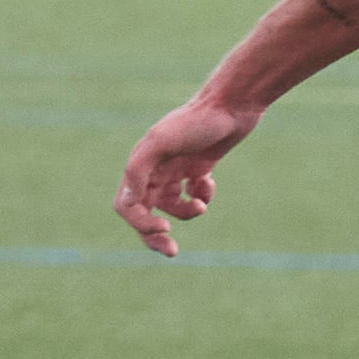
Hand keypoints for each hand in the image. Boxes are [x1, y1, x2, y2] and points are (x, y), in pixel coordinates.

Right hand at [112, 95, 260, 256]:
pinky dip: (202, 197)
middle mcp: (155, 170)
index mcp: (140, 166)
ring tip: (201, 204)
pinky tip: (209, 182)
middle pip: (146, 214)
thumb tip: (128, 203)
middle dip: (157, 236)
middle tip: (172, 251)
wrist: (231, 106)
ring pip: (172, 208)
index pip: (127, 206)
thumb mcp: (162, 141)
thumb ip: (139, 169)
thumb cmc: (196, 121)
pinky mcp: (197, 170)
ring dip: (186, 213)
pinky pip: (193, 197)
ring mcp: (176, 171)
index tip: (164, 227)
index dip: (140, 223)